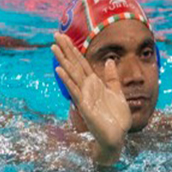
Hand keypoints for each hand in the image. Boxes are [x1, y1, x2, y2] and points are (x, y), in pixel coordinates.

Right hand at [52, 32, 127, 164]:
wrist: (117, 136)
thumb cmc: (116, 118)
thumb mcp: (118, 93)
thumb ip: (112, 78)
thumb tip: (110, 61)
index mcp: (94, 84)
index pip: (82, 63)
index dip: (74, 50)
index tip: (65, 38)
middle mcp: (86, 87)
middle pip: (74, 64)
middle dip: (66, 50)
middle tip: (55, 35)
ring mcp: (84, 95)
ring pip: (72, 74)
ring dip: (63, 60)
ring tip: (54, 47)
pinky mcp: (84, 105)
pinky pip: (75, 90)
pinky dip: (67, 79)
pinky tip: (59, 69)